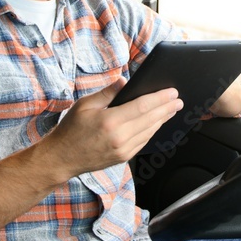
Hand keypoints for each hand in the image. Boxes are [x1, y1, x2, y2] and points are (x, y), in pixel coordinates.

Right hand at [47, 81, 183, 177]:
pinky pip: (143, 141)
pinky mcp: (123, 157)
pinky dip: (152, 131)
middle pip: (151, 119)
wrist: (61, 158)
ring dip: (162, 119)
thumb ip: (107, 92)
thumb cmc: (71, 129)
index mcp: (110, 121)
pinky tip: (157, 123)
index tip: (172, 92)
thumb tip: (124, 81)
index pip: (142, 107)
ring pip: (150, 131)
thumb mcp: (85, 105)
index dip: (160, 98)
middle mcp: (119, 137)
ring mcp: (123, 150)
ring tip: (171, 109)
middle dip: (167, 108)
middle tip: (178, 100)